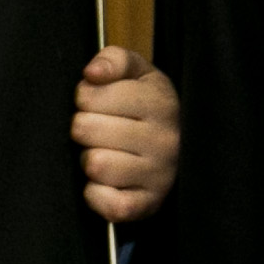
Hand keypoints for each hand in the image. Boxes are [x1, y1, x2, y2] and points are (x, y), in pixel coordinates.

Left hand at [75, 49, 180, 223]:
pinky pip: (109, 204)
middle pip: (86, 129)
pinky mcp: (149, 204)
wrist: (181, 150)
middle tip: (96, 130)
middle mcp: (165, 139)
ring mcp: (160, 175)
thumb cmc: (147, 108)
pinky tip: (105, 183)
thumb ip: (114, 60)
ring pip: (96, 165)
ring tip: (104, 153)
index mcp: (160, 101)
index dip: (83, 97)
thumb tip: (92, 73)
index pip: (91, 95)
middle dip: (83, 128)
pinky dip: (97, 195)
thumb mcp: (138, 74)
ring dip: (89, 160)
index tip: (93, 102)